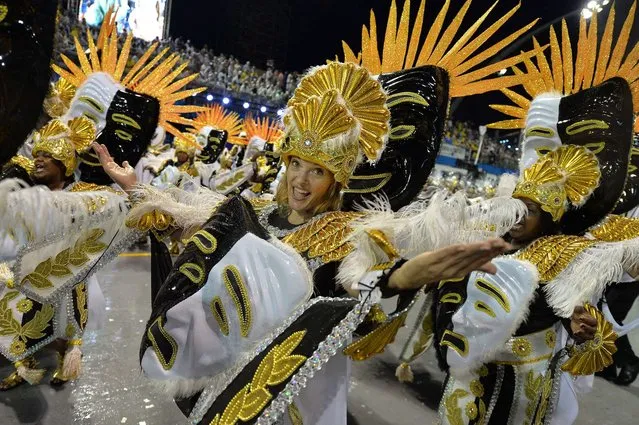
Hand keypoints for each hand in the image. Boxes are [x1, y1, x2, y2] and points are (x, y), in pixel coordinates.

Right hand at [92, 143, 136, 190]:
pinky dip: (101, 155)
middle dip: (98, 150)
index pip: (108, 157)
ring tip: (94, 144)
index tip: (102, 145)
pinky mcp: (108, 170)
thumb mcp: (129, 169)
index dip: (105, 151)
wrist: (132, 184)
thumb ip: (126, 165)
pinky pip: (104, 161)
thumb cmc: (131, 179)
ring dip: (98, 151)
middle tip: (94, 143)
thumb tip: (125, 161)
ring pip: (101, 158)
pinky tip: (99, 149)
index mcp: (114, 167)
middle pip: (103, 157)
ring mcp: (108, 169)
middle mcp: (110, 167)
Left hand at [388, 238, 510, 290]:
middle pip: (474, 259)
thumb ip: (473, 266)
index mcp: (460, 271)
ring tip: (489, 244)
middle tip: (503, 243)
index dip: (494, 254)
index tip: (506, 246)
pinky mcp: (431, 260)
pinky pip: (445, 255)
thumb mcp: (453, 270)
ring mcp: (443, 266)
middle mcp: (454, 270)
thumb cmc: (432, 271)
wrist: (408, 278)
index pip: (480, 261)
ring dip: (476, 250)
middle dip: (490, 250)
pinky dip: (455, 250)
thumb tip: (495, 269)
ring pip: (463, 257)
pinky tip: (464, 246)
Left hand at [570, 305, 597, 342]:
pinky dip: (578, 338)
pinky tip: (574, 334)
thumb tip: (578, 307)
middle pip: (593, 330)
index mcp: (593, 321)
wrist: (574, 320)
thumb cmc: (578, 315)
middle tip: (580, 325)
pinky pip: (582, 340)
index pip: (593, 322)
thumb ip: (579, 309)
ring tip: (576, 332)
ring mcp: (588, 334)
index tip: (580, 317)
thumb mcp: (578, 310)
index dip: (587, 320)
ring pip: (589, 337)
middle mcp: (592, 329)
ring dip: (583, 335)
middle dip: (587, 328)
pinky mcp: (583, 338)